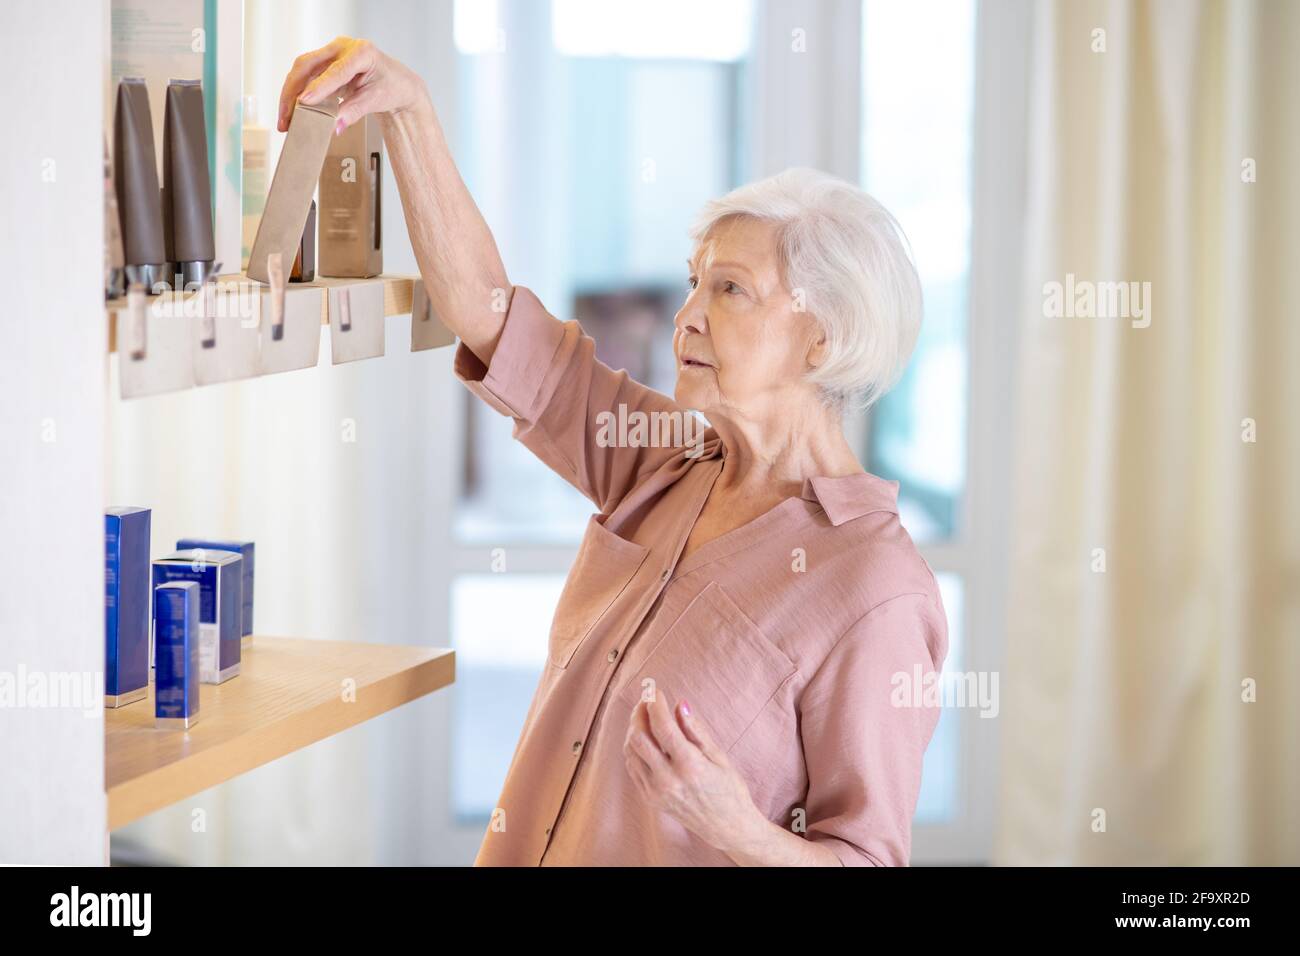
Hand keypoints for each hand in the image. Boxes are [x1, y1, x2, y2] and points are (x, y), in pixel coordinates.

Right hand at [276, 36, 428, 133]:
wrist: (397, 84)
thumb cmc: (392, 87)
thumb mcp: (376, 100)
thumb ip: (354, 112)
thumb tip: (334, 126)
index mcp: (361, 52)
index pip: (335, 71)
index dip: (318, 87)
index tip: (303, 102)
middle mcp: (342, 47)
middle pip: (308, 65)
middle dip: (292, 92)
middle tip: (286, 118)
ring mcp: (331, 53)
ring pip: (302, 71)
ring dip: (290, 96)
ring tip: (285, 121)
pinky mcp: (324, 64)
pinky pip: (305, 78)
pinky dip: (297, 95)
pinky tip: (292, 113)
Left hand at [623, 688, 765, 858]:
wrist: (728, 827)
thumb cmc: (730, 790)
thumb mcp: (719, 757)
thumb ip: (696, 731)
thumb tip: (679, 704)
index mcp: (689, 766)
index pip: (662, 727)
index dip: (655, 704)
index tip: (656, 690)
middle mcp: (668, 780)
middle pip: (639, 737)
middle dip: (639, 712)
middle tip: (647, 698)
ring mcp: (656, 791)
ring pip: (631, 751)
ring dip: (634, 728)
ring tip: (645, 715)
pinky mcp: (650, 798)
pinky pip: (633, 766)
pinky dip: (634, 747)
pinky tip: (645, 737)